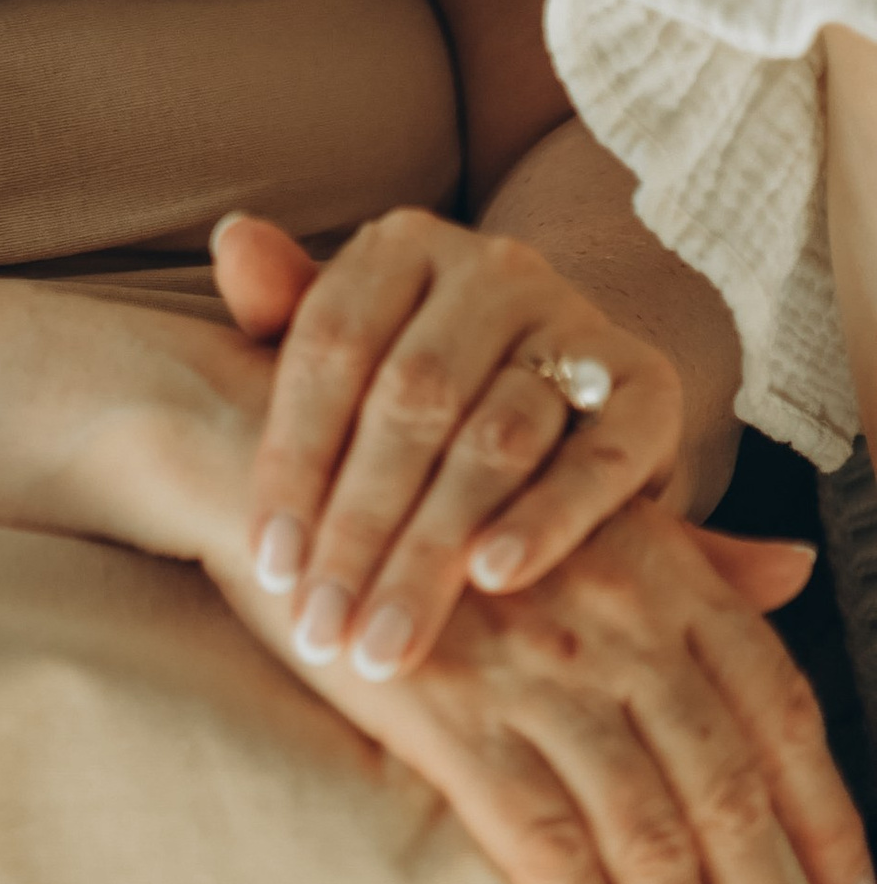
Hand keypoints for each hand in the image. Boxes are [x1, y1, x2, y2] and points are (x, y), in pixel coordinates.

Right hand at [209, 499, 876, 883]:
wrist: (276, 464)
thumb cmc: (432, 489)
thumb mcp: (574, 503)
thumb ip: (693, 554)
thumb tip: (798, 568)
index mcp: (661, 567)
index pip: (778, 711)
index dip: (831, 820)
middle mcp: (619, 617)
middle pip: (729, 798)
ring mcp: (538, 667)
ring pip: (653, 836)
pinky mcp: (455, 712)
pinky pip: (550, 846)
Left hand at [213, 206, 682, 678]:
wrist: (568, 388)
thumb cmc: (417, 378)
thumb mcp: (347, 343)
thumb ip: (285, 306)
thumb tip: (234, 243)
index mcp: (404, 246)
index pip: (331, 347)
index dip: (292, 460)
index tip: (269, 569)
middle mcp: (494, 268)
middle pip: (411, 403)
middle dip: (359, 530)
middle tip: (324, 634)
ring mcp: (578, 320)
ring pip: (495, 440)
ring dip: (435, 550)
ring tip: (388, 641)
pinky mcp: (649, 386)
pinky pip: (599, 459)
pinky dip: (546, 520)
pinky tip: (493, 580)